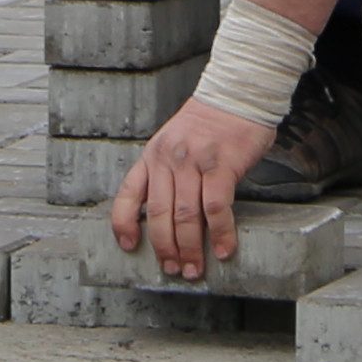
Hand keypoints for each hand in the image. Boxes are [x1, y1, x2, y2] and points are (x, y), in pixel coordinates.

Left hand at [114, 98, 277, 281]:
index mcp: (153, 155)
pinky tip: (224, 248)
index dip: (124, 224)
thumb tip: (171, 212)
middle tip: (173, 269)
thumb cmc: (211, 120)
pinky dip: (220, 233)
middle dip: (165, 248)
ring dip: (190, 249)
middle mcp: (168, 160)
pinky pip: (217, 208)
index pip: (127, 194)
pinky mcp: (222, 165)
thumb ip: (169, 171)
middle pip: (158, 215)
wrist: (237, 92)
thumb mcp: (175, 141)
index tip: (129, 246)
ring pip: (186, 216)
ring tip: (195, 268)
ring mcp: (194, 163)